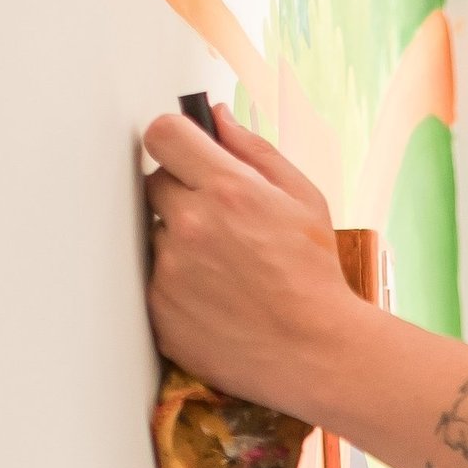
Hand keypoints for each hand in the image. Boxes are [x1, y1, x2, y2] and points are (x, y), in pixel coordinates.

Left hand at [142, 102, 351, 412]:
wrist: (312, 351)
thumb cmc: (314, 274)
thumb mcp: (303, 197)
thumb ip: (255, 150)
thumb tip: (217, 117)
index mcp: (228, 189)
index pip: (163, 134)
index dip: (176, 139)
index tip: (187, 151)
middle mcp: (190, 225)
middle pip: (155, 183)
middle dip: (182, 192)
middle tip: (221, 218)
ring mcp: (169, 271)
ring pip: (156, 233)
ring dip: (180, 240)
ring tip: (225, 266)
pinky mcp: (157, 310)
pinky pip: (154, 279)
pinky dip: (178, 282)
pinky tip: (216, 295)